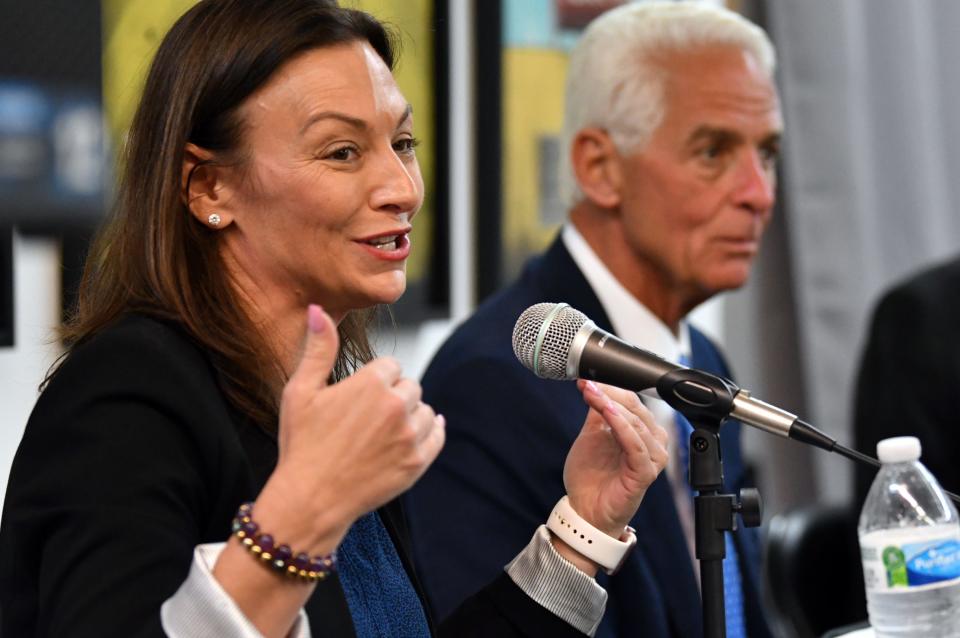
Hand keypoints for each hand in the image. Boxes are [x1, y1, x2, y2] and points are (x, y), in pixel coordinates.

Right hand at [257, 305, 445, 551]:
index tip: (358, 397)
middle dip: (392, 396)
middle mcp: (396, 405)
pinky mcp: (418, 462)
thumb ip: (318, 348)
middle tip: (366, 418)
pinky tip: (414, 436)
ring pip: (425, 410)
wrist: (309, 499)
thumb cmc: (301, 444)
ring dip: (410, 416)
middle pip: (410, 386)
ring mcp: (410, 436)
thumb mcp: (300, 391)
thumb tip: (318, 309)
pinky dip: (429, 434)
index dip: (374, 380)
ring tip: (382, 433)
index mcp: (371, 383)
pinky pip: (437, 436)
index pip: (391, 366)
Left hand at [563, 380, 667, 538]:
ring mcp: (652, 459)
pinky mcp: (645, 474)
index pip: (633, 401)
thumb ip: (597, 410)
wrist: (584, 508)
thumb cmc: (591, 475)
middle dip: (610, 394)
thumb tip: (594, 382)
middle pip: (637, 409)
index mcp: (643, 432)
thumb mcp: (591, 434)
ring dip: (613, 406)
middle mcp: (653, 443)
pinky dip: (622, 427)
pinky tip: (607, 412)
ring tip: (593, 395)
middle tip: (587, 385)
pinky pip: (636, 446)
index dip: (611, 388)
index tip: (588, 379)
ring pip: (637, 424)